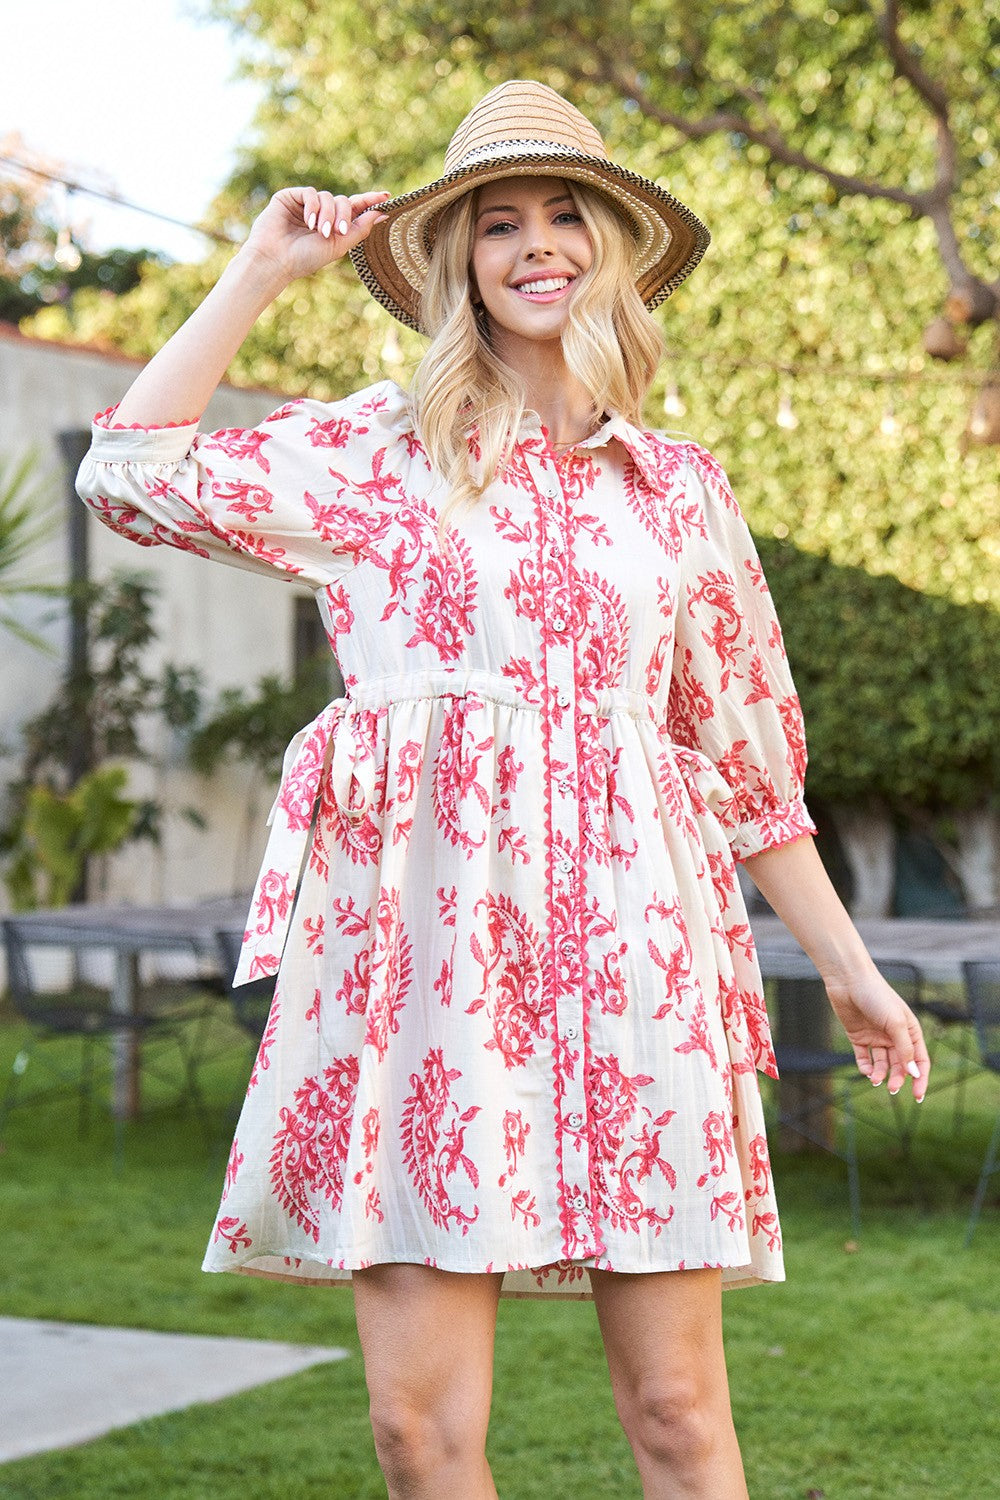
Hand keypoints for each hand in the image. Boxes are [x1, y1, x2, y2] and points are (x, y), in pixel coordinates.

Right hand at [239, 186, 391, 287]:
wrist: (277, 260)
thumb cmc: (305, 258)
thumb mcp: (338, 245)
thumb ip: (360, 229)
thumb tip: (382, 214)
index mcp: (332, 225)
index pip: (354, 208)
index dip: (369, 201)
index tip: (386, 196)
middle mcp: (320, 213)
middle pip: (343, 201)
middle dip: (344, 215)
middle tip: (338, 232)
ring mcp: (305, 204)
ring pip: (328, 197)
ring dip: (327, 214)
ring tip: (319, 231)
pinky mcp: (290, 197)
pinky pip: (310, 192)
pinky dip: (312, 206)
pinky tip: (308, 222)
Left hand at [824, 966, 929, 1099]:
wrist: (848, 980)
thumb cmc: (877, 996)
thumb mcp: (896, 1023)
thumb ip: (905, 1049)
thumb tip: (914, 1072)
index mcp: (910, 1031)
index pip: (920, 1061)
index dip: (920, 1079)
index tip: (918, 1097)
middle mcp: (894, 1036)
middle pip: (900, 1066)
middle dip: (897, 1079)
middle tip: (891, 1089)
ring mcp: (876, 1037)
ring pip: (882, 1064)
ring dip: (881, 1074)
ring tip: (876, 1080)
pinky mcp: (858, 1037)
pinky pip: (864, 1058)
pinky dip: (866, 1068)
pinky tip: (866, 1071)